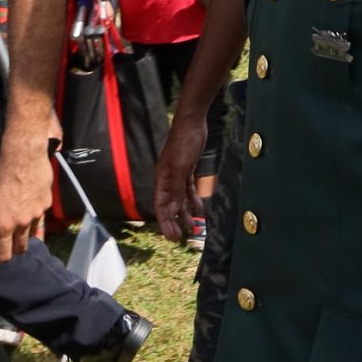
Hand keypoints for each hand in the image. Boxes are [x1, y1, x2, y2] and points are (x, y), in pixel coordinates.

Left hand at [0, 129, 54, 260]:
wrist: (24, 158)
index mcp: (5, 226)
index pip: (4, 255)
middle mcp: (23, 225)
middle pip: (20, 249)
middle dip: (12, 247)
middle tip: (6, 235)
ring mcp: (37, 215)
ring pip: (30, 234)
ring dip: (22, 232)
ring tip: (17, 214)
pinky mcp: (47, 205)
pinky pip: (39, 217)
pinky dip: (32, 215)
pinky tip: (27, 200)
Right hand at [154, 110, 209, 242]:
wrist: (192, 123)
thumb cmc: (184, 142)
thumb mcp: (181, 167)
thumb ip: (176, 188)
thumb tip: (173, 210)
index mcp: (161, 179)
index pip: (161, 206)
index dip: (165, 222)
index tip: (171, 237)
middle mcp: (167, 179)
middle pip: (170, 206)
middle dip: (174, 222)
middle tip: (180, 238)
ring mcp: (177, 175)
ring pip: (180, 200)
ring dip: (186, 214)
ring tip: (193, 228)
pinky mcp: (187, 170)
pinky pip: (188, 190)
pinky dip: (193, 200)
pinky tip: (199, 210)